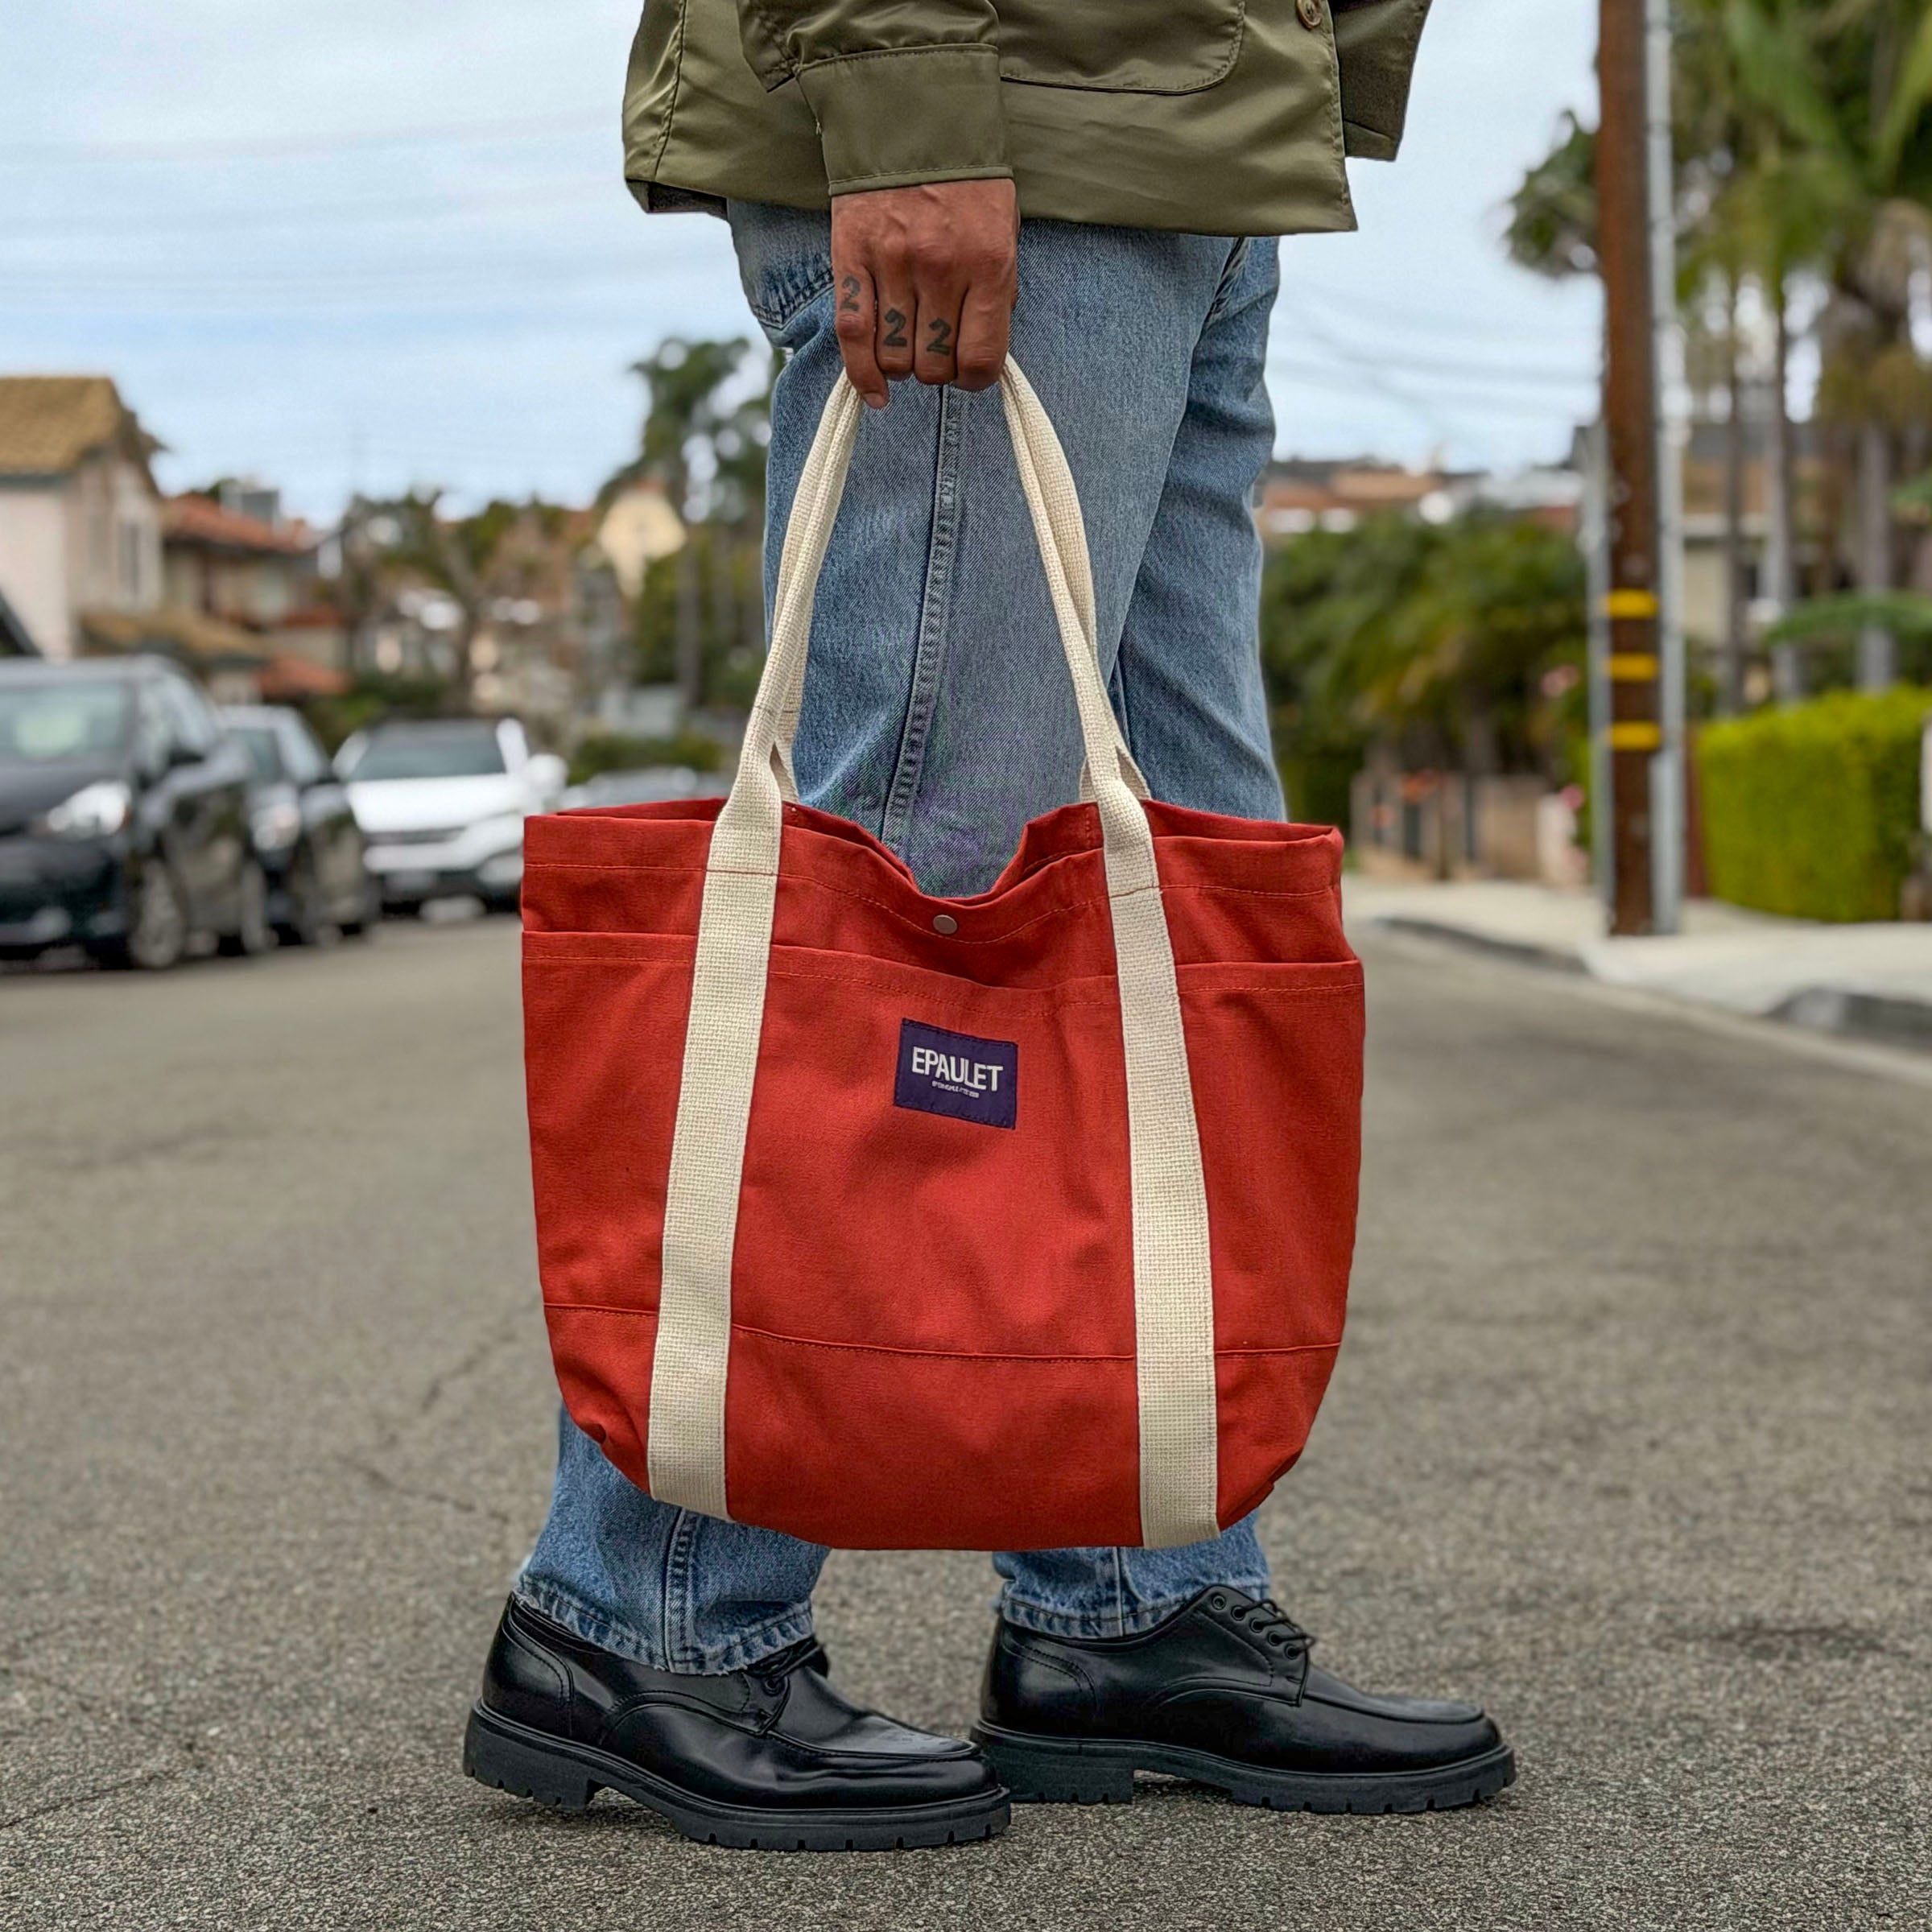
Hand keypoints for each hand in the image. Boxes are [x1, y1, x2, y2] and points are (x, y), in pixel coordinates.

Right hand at [829, 179, 1018, 407]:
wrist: (913, 117)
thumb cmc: (967, 182)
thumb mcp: (1004, 231)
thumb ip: (997, 291)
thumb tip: (983, 352)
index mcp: (988, 263)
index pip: (981, 359)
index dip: (976, 379)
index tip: (969, 372)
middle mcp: (941, 268)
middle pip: (935, 367)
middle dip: (938, 371)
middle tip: (937, 350)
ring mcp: (893, 264)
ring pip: (895, 358)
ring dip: (902, 366)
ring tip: (908, 345)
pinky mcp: (852, 257)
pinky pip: (853, 334)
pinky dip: (862, 373)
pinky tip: (874, 391)